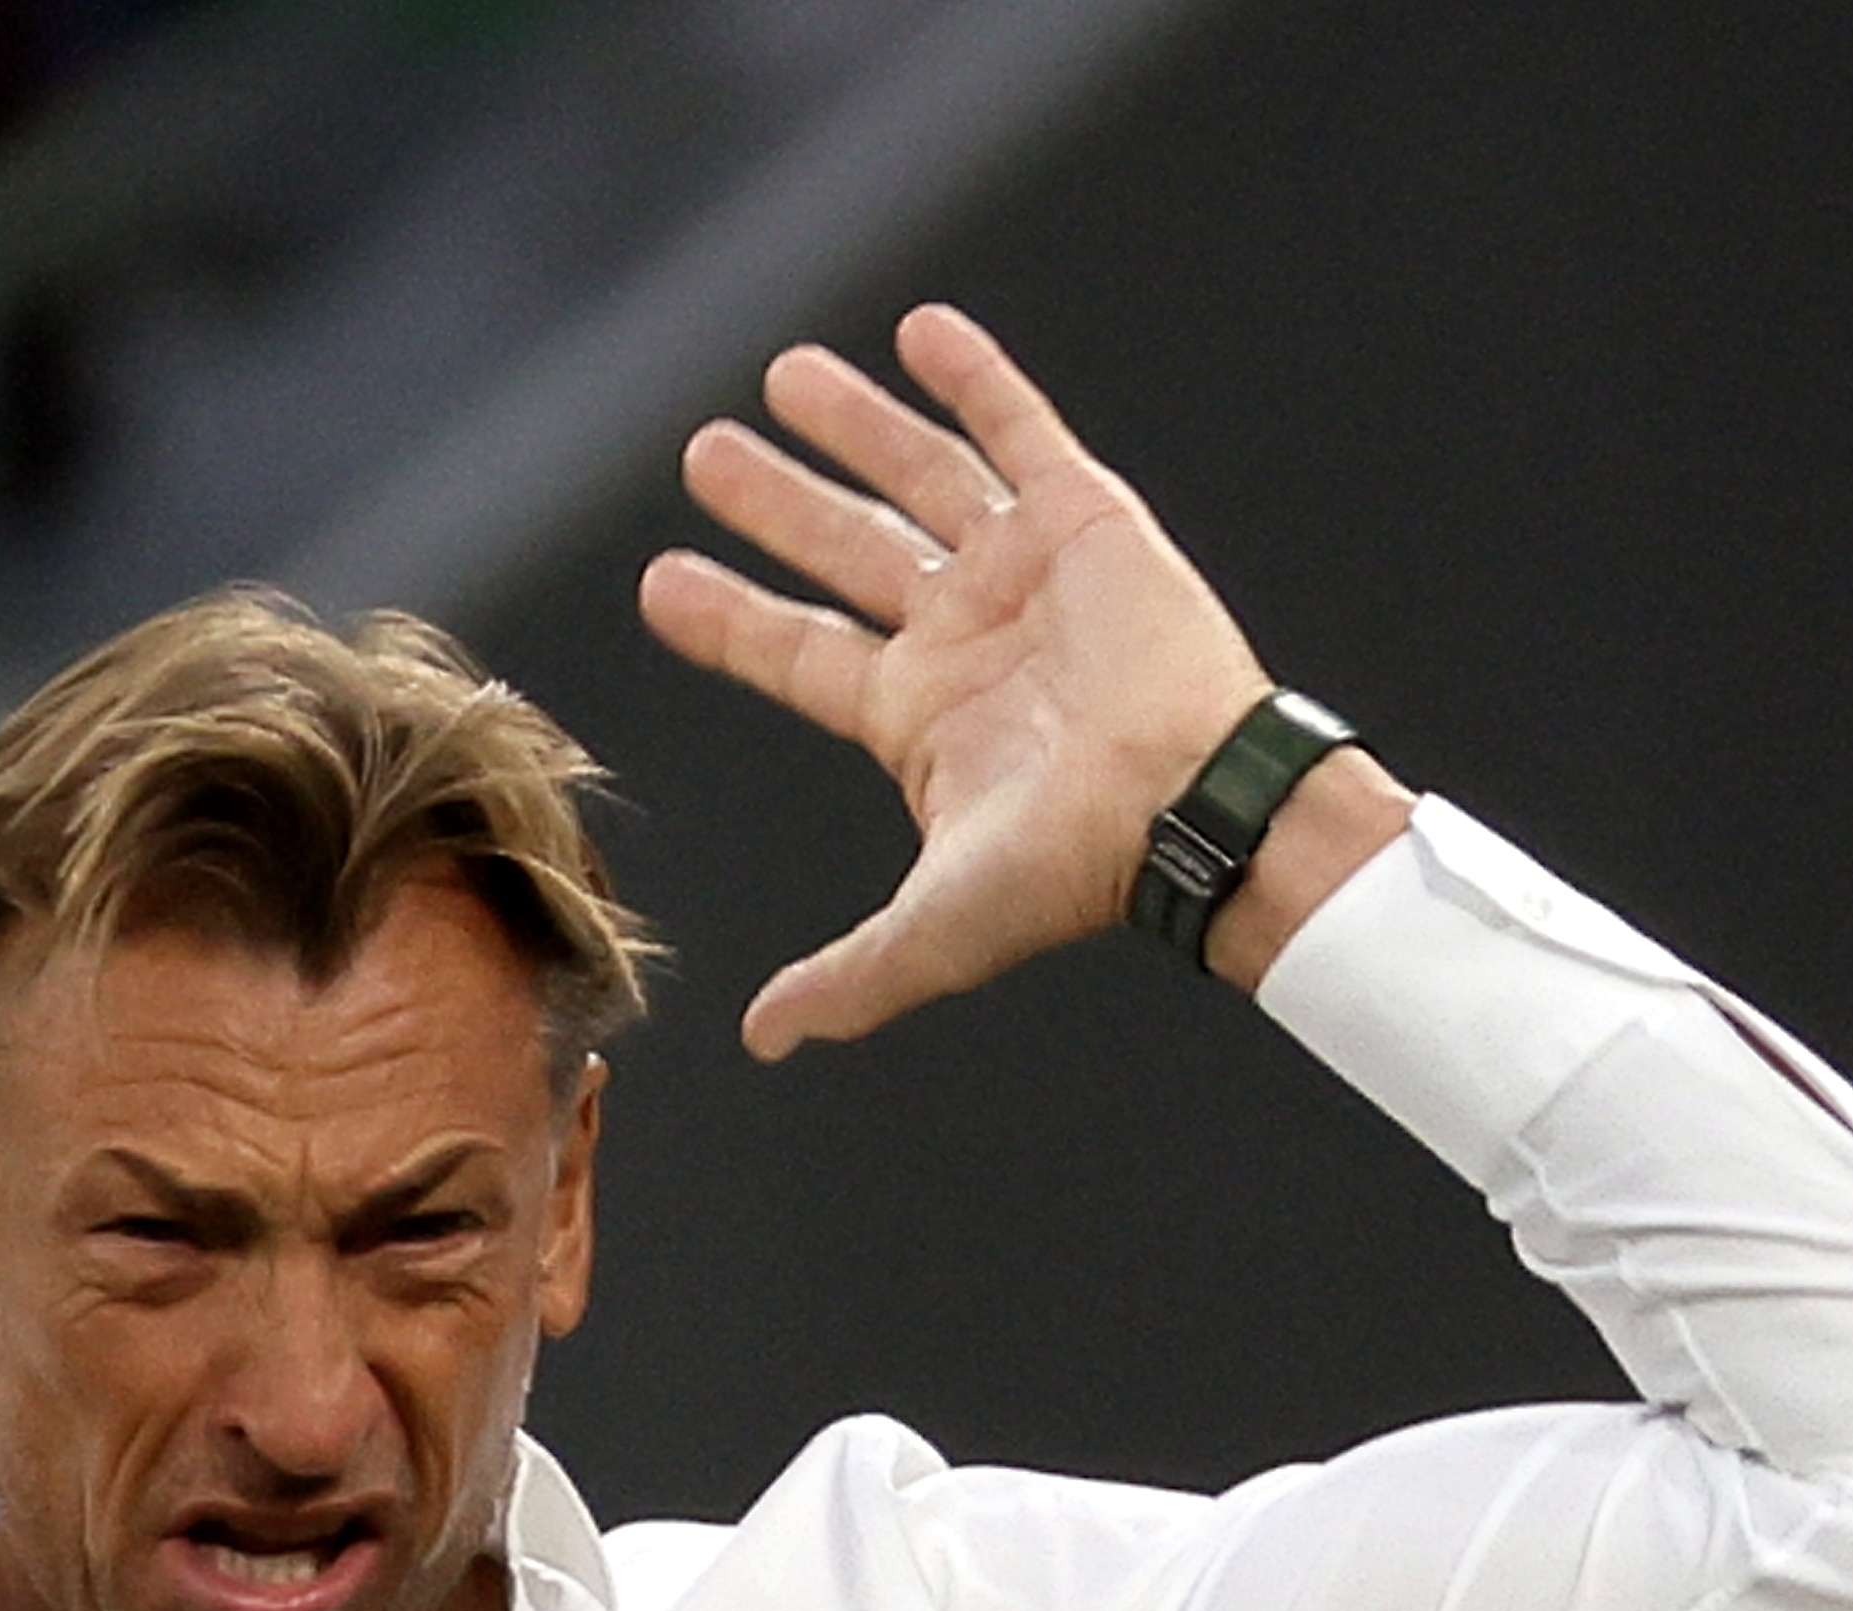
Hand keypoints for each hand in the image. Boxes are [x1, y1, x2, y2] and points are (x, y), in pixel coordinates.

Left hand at [639, 304, 1279, 1051]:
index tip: (660, 582)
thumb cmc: (1075, 867)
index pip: (795, 652)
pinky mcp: (1088, 522)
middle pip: (844, 550)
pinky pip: (1020, 433)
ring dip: (854, 427)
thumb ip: (850, 975)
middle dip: (775, 503)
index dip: (729, 620)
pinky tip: (920, 330)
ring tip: (783, 374)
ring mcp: (1021, 573)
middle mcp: (958, 635)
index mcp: (913, 714)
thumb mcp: (939, 928)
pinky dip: (973, 379)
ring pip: (919, 479)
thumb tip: (764, 1038)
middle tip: (706, 455)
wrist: (1193, 804)